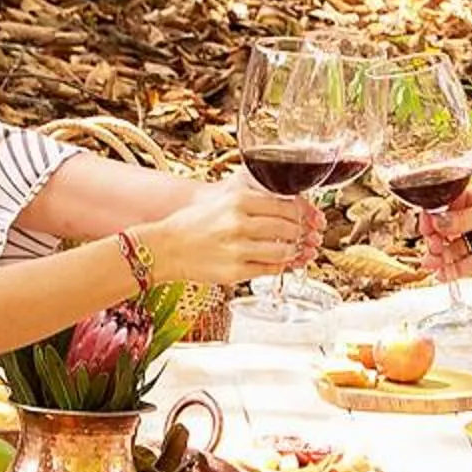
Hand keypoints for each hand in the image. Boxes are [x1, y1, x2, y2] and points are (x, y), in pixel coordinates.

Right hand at [145, 180, 313, 287]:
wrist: (166, 248)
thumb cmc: (193, 223)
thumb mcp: (222, 200)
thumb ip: (253, 200)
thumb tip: (287, 205)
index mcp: (238, 201)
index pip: (285, 204)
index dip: (301, 212)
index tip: (305, 216)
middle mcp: (239, 224)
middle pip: (288, 227)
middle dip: (300, 232)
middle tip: (303, 233)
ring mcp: (238, 249)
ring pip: (283, 251)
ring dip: (294, 251)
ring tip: (293, 249)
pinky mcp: (236, 271)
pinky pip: (270, 269)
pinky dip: (281, 266)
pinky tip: (281, 262)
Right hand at [422, 184, 471, 278]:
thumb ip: (463, 218)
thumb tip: (438, 221)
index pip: (446, 207)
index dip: (433, 217)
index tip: (424, 225)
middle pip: (447, 229)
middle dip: (435, 239)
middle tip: (432, 246)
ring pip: (455, 248)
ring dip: (441, 256)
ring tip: (431, 263)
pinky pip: (467, 263)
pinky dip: (454, 269)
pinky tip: (442, 274)